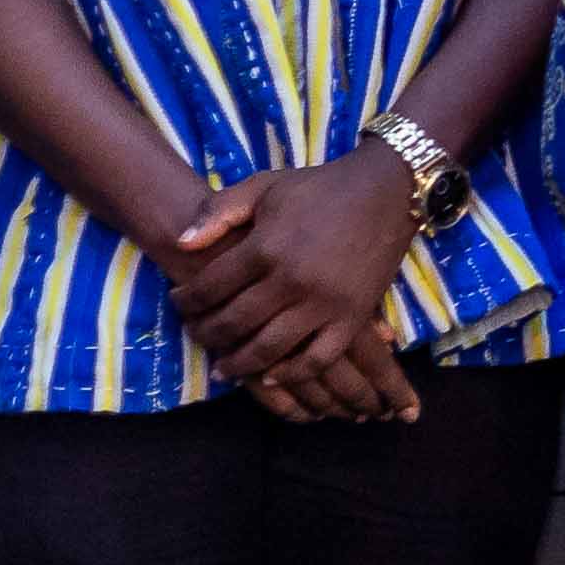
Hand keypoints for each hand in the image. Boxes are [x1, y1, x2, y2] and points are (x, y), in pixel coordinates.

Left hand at [167, 160, 425, 421]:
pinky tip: (271, 377)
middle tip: (195, 334)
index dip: (187, 300)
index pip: (210, 286)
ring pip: (269, 349)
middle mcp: (291, 280)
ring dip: (239, 364)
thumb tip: (182, 244)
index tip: (179, 303)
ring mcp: (324, 303)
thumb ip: (219, 211)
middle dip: (206, 333)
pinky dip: (291, 374)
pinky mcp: (352, 317)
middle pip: (234, 322)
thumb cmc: (319, 188)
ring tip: (223, 367)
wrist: (385, 190)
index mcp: (265, 247)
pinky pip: (317, 358)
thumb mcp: (264, 186)